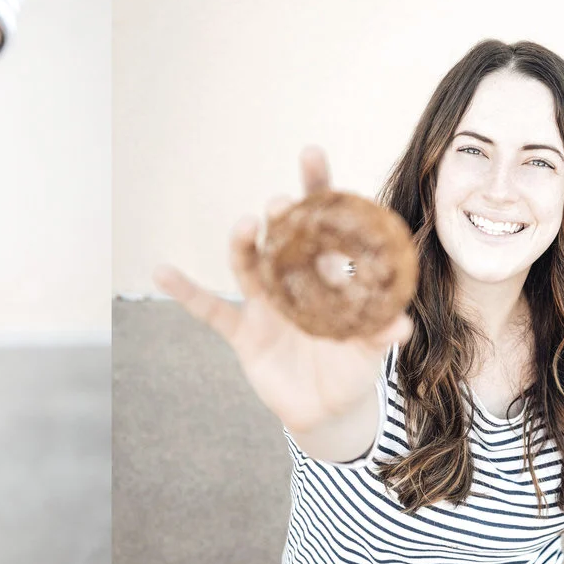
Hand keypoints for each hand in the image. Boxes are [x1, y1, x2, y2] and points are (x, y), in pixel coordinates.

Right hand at [155, 147, 411, 455]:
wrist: (327, 409)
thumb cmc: (353, 369)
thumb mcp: (369, 354)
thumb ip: (380, 337)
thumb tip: (401, 325)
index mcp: (327, 276)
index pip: (324, 224)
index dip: (317, 189)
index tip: (310, 154)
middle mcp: (293, 281)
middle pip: (283, 237)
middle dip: (282, 217)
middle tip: (282, 203)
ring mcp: (266, 305)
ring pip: (248, 266)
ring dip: (243, 245)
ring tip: (246, 227)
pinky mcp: (243, 333)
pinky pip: (210, 309)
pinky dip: (186, 292)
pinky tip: (162, 272)